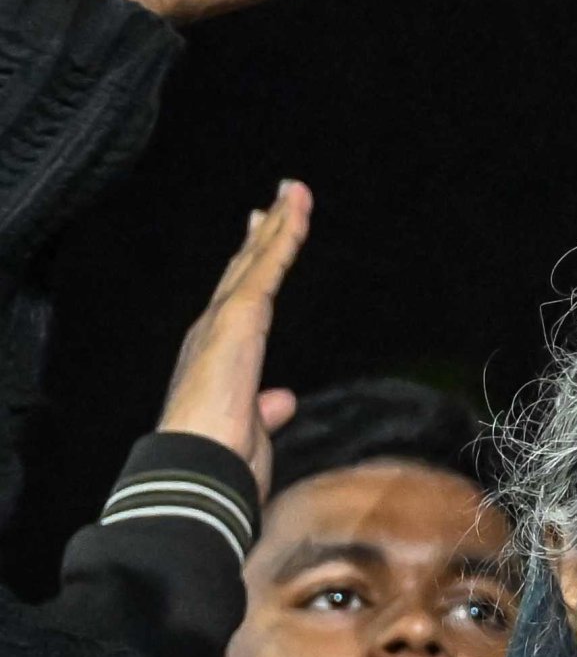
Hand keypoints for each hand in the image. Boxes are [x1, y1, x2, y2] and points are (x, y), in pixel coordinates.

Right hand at [158, 180, 311, 497]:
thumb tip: (278, 402)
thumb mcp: (252, 429)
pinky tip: (297, 210)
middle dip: (263, 234)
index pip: (239, 301)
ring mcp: (224, 321)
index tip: (265, 238)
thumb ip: (266, 409)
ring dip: (277, 223)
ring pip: (256, 260)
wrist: (198, 466)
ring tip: (295, 191)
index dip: (253, 268)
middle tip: (280, 200)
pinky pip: (268, 267)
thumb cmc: (220, 459)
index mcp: (218, 356)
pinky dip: (284, 236)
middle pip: (243, 271)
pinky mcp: (240, 317)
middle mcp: (214, 331)